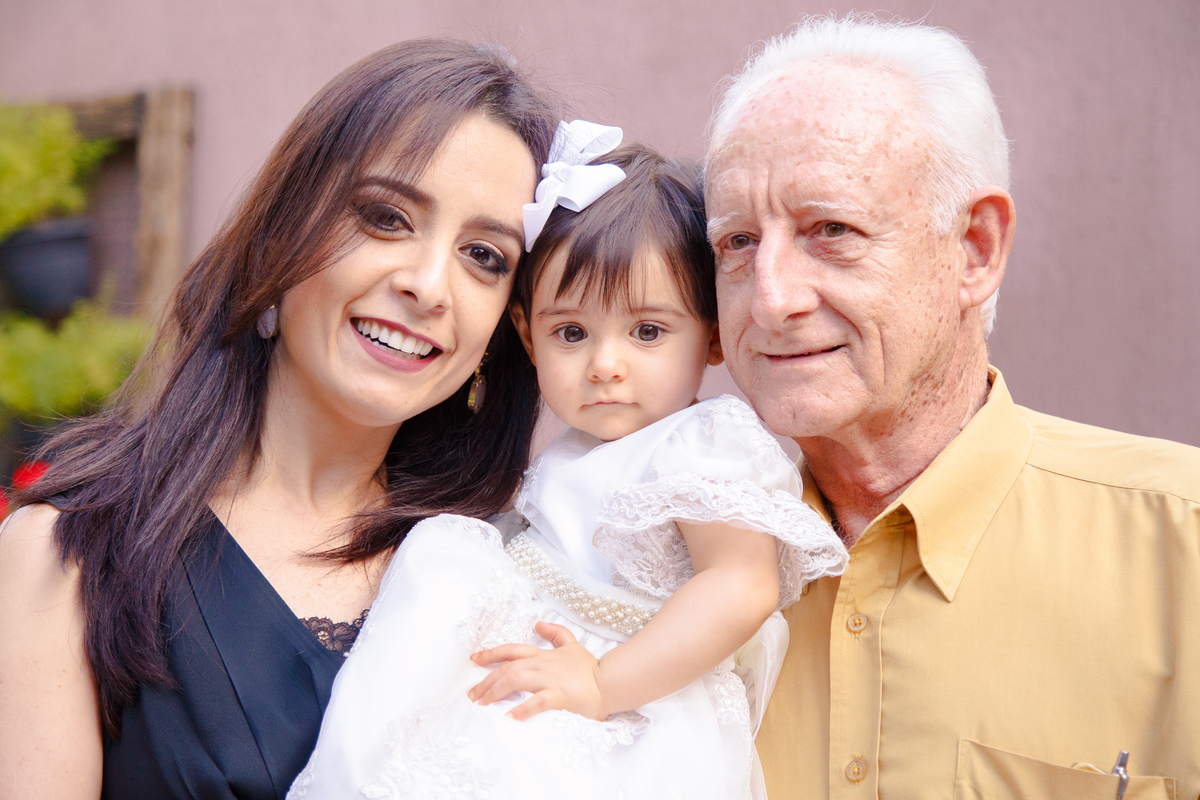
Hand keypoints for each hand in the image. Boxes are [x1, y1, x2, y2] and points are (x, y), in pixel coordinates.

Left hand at [468, 621, 605, 720]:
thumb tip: (539, 623)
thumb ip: (556, 634)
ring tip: (483, 704)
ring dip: (496, 691)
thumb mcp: (571, 645)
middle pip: (508, 668)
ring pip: (516, 679)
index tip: (474, 659)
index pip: (512, 650)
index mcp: (543, 655)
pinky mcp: (560, 695)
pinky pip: (538, 701)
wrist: (610, 681)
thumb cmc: (589, 668)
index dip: (491, 654)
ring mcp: (550, 680)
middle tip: (472, 694)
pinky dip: (523, 708)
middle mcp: (542, 665)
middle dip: (486, 681)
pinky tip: (510, 716)